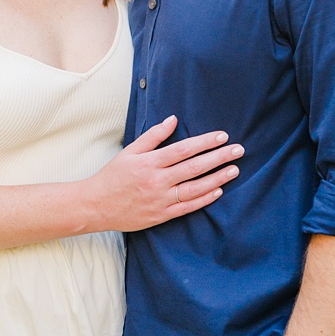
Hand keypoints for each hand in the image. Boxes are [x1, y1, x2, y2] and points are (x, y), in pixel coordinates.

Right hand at [83, 116, 243, 231]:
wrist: (96, 205)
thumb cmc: (113, 176)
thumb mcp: (130, 152)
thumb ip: (153, 136)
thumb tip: (173, 120)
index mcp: (149, 162)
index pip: (183, 149)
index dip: (205, 142)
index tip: (222, 136)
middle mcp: (156, 181)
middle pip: (194, 167)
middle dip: (219, 157)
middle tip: (238, 150)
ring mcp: (160, 199)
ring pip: (195, 188)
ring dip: (217, 178)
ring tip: (234, 170)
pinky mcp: (161, 215)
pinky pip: (188, 206)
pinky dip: (204, 198)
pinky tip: (218, 190)